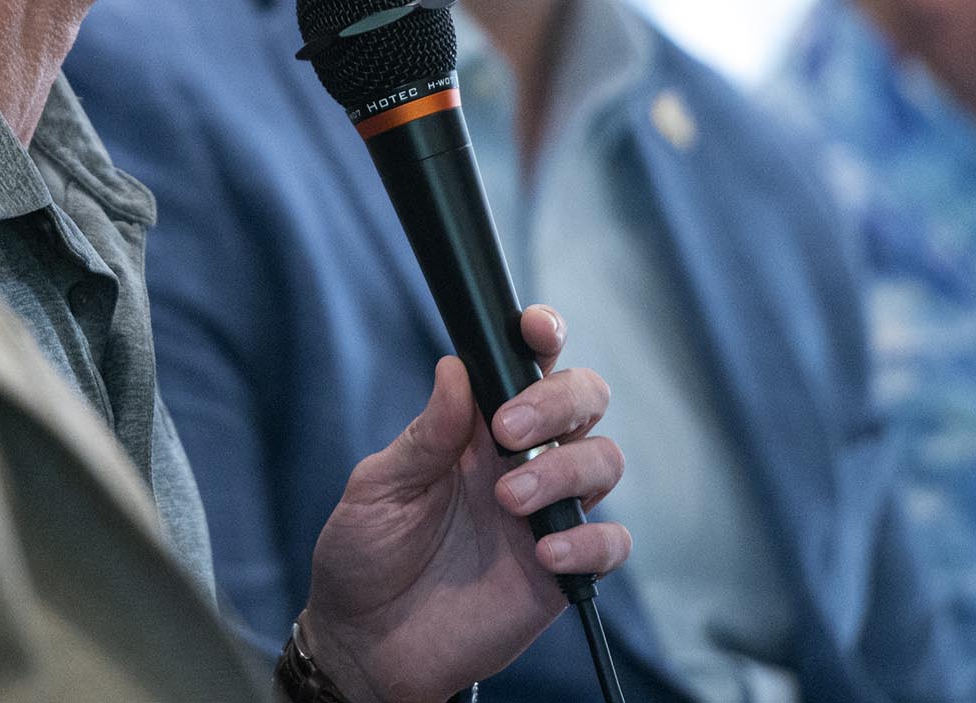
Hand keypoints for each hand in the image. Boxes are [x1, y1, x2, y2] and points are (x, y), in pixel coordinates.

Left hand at [296, 305, 628, 702]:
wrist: (366, 644)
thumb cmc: (364, 556)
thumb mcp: (378, 487)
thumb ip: (424, 434)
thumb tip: (454, 368)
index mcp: (474, 429)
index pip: (524, 366)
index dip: (541, 336)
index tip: (534, 331)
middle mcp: (520, 461)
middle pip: (583, 400)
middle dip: (558, 401)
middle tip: (508, 431)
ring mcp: (545, 513)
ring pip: (603, 460)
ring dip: (566, 469)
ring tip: (509, 501)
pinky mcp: (560, 571)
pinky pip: (611, 543)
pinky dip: (590, 540)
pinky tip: (544, 554)